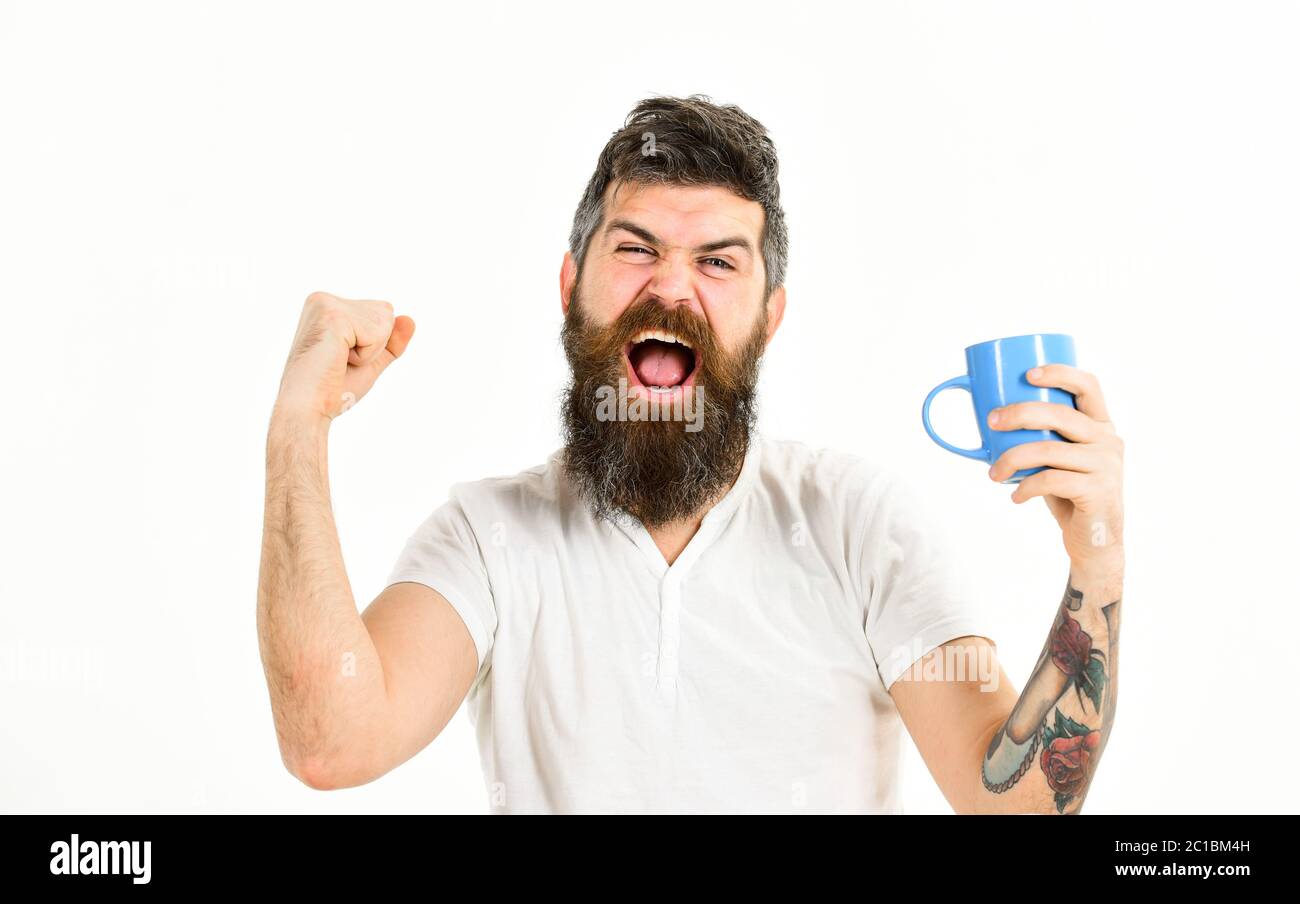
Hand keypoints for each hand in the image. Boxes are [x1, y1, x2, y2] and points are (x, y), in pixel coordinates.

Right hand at [274, 291, 415, 423]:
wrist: (308, 408)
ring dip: (370, 351)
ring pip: (384, 321)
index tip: (343, 358)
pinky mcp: (332, 316)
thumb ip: (391, 341)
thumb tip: (410, 319)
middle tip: (342, 362)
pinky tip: (338, 360)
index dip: (375, 343)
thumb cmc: (333, 388)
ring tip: (339, 361)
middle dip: (375, 345)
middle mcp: (324, 299)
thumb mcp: (370, 361)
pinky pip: (376, 334)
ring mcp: (326, 304)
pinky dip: (365, 355)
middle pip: (386, 312)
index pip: (381, 312)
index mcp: (328, 305)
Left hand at [986, 365, 1123, 571]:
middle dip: (1019, 413)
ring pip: (1049, 450)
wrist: (1097, 542)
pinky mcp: (1098, 491)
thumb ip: (1040, 439)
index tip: (1028, 374)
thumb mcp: (1058, 461)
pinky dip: (1025, 487)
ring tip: (993, 473)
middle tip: (991, 422)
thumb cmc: (1069, 495)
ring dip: (1012, 459)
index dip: (1060, 373)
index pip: (1089, 386)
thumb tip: (989, 420)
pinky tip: (1015, 496)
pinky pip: (1051, 481)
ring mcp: (1106, 465)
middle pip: (1060, 414)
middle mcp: (1108, 440)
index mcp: (1101, 425)